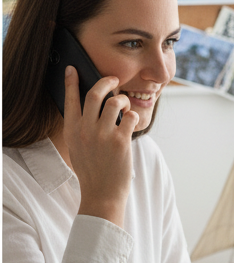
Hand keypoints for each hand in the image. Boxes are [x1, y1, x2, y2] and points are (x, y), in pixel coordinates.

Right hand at [64, 68, 137, 227]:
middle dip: (106, 82)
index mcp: (72, 130)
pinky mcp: (120, 141)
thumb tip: (92, 108)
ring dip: (123, 100)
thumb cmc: (92, 170)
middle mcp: (85, 130)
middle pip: (95, 94)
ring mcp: (103, 135)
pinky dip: (133, 116)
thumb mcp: (78, 147)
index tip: (73, 69)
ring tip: (125, 106)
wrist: (102, 193)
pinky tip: (131, 122)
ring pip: (114, 102)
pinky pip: (130, 117)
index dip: (72, 82)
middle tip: (114, 80)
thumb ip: (82, 128)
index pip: (70, 100)